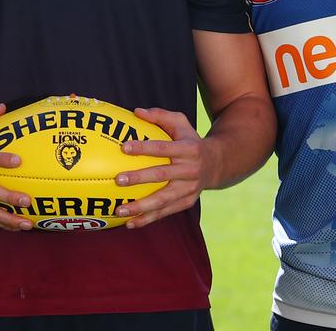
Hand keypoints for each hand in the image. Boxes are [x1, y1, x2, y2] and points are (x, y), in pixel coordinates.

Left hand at [115, 107, 213, 228]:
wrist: (217, 164)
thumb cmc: (190, 140)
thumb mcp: (181, 123)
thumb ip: (160, 116)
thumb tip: (136, 112)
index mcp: (188, 149)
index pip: (163, 148)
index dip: (144, 147)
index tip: (124, 147)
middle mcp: (190, 170)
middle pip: (161, 175)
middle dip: (139, 178)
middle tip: (118, 180)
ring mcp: (189, 189)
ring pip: (163, 199)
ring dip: (141, 206)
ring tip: (120, 210)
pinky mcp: (186, 202)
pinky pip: (165, 212)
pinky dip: (147, 219)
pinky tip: (129, 223)